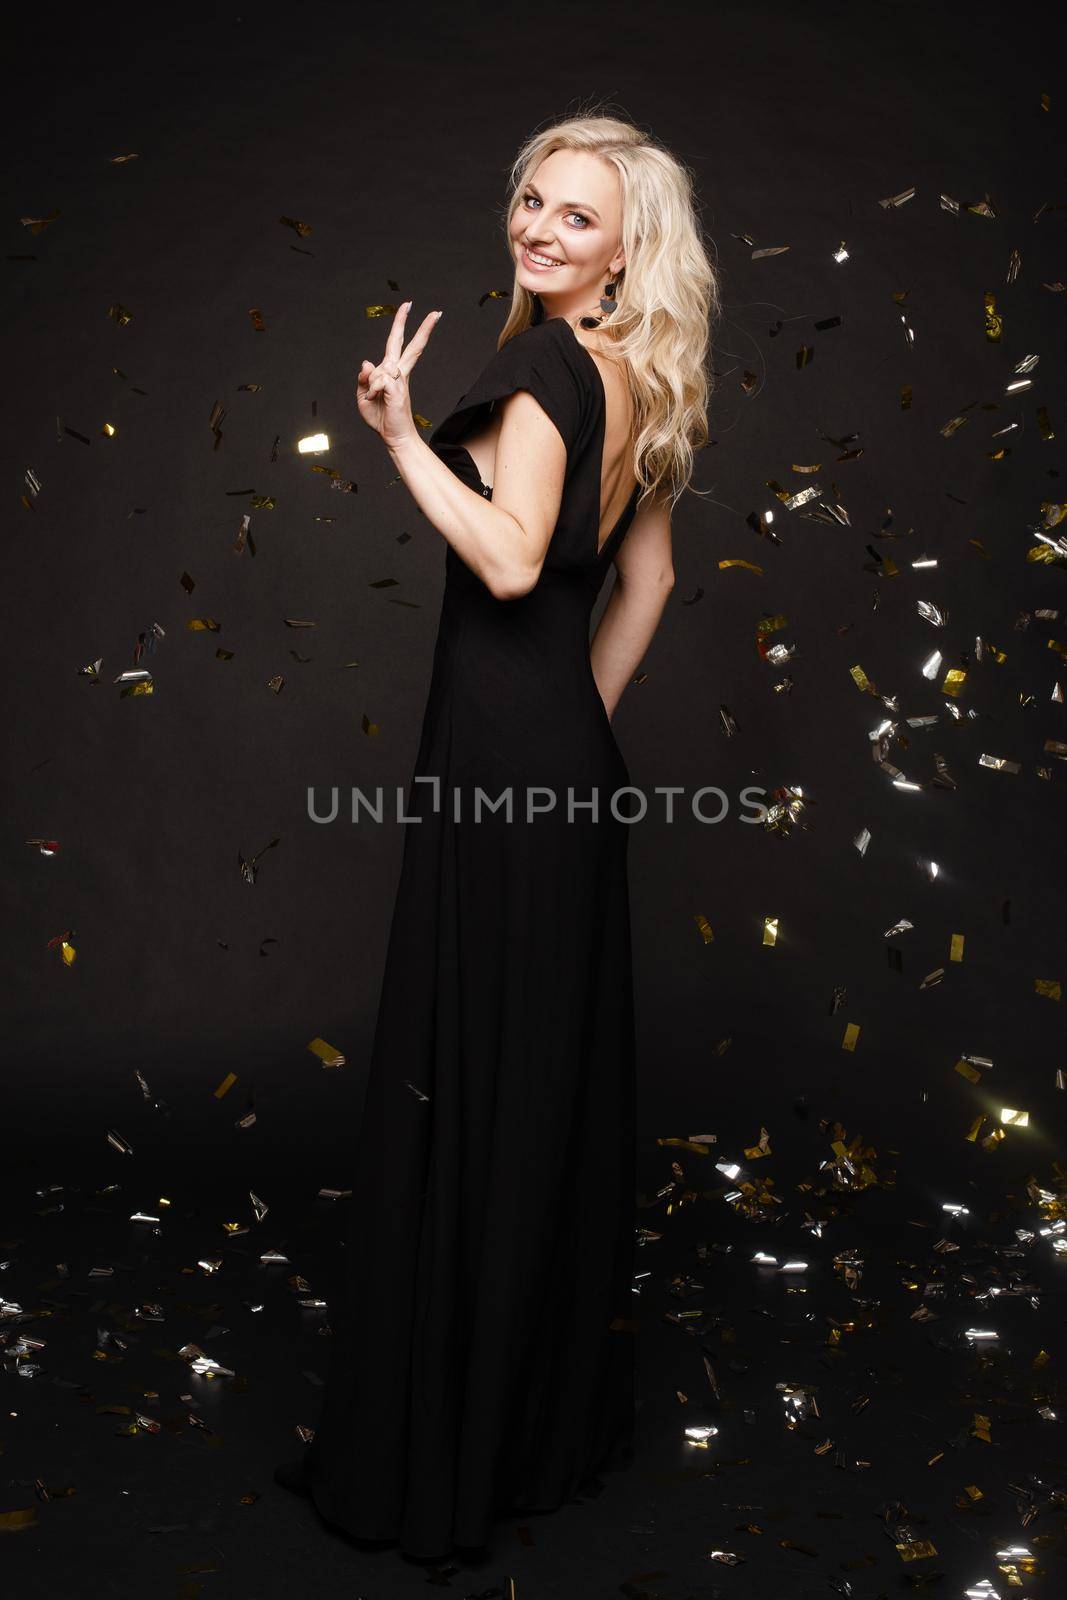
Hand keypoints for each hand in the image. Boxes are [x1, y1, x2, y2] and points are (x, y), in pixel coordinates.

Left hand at [356, 300, 441, 448]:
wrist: (393, 437)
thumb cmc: (381, 417)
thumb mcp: (363, 395)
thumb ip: (364, 378)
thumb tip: (367, 363)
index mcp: (392, 371)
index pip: (398, 343)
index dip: (402, 324)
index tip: (409, 305)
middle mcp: (399, 373)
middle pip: (409, 345)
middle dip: (414, 325)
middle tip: (426, 309)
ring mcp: (400, 381)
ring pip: (379, 369)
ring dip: (370, 385)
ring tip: (374, 399)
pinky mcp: (398, 390)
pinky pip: (378, 380)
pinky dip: (371, 390)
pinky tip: (375, 399)